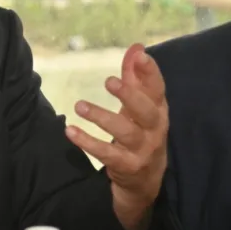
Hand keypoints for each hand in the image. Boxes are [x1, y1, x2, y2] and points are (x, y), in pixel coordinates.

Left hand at [64, 43, 167, 229]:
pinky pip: (107, 154)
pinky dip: (88, 142)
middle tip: (109, 80)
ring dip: (102, 118)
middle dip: (129, 95)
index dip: (151, 72)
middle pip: (146, 111)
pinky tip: (70, 131)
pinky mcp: (128, 167)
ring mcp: (143, 150)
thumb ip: (136, 78)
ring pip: (125, 133)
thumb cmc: (141, 134)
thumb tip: (136, 47)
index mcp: (159, 112)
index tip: (140, 56)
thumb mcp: (140, 107)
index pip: (158, 89)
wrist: (145, 182)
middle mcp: (155, 130)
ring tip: (79, 105)